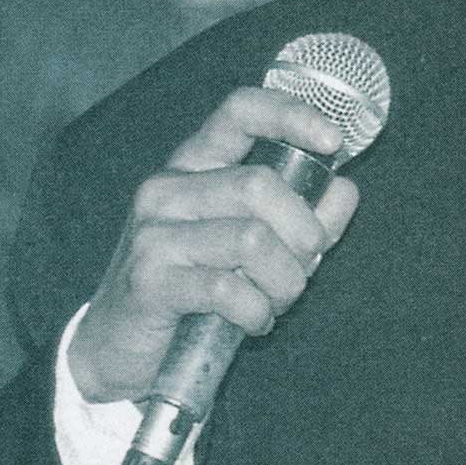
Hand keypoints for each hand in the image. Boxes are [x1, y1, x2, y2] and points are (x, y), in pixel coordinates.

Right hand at [69, 86, 360, 403]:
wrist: (121, 351)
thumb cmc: (195, 294)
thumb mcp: (257, 250)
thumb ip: (302, 218)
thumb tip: (345, 188)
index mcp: (193, 168)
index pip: (239, 112)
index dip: (291, 116)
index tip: (334, 141)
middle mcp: (166, 189)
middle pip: (259, 186)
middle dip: (303, 236)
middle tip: (303, 272)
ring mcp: (153, 233)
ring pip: (252, 239)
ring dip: (284, 282)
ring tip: (275, 303)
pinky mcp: (149, 281)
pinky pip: (228, 289)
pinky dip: (256, 312)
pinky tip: (252, 322)